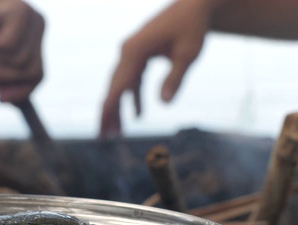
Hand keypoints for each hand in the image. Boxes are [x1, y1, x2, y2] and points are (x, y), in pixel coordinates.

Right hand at [0, 0, 44, 102]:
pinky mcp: (20, 11)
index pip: (38, 76)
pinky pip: (8, 46)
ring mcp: (32, 18)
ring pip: (20, 63)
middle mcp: (38, 25)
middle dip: (5, 77)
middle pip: (33, 73)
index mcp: (34, 36)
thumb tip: (16, 104)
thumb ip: (1, 78)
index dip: (21, 92)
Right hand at [100, 0, 212, 137]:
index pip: (118, 85)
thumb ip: (175, 79)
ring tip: (117, 133)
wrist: (194, 4)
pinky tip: (138, 114)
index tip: (102, 128)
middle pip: (114, 87)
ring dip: (120, 107)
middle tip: (103, 137)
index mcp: (135, 50)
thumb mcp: (188, 54)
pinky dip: (134, 96)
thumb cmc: (192, 27)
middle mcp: (127, 50)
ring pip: (121, 85)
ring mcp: (132, 52)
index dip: (110, 109)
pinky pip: (133, 79)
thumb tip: (164, 104)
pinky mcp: (139, 53)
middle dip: (109, 113)